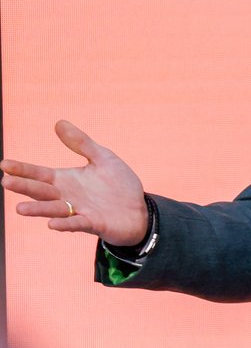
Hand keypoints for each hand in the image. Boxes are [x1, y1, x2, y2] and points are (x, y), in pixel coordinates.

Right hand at [0, 120, 148, 246]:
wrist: (140, 209)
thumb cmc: (118, 185)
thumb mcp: (102, 158)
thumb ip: (81, 143)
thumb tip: (59, 123)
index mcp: (66, 180)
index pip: (39, 174)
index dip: (22, 169)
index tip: (4, 164)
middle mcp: (67, 196)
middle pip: (41, 191)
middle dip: (24, 187)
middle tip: (6, 182)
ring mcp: (78, 211)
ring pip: (54, 210)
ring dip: (38, 209)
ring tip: (20, 208)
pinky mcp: (93, 224)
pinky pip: (76, 224)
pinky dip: (65, 224)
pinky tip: (52, 225)